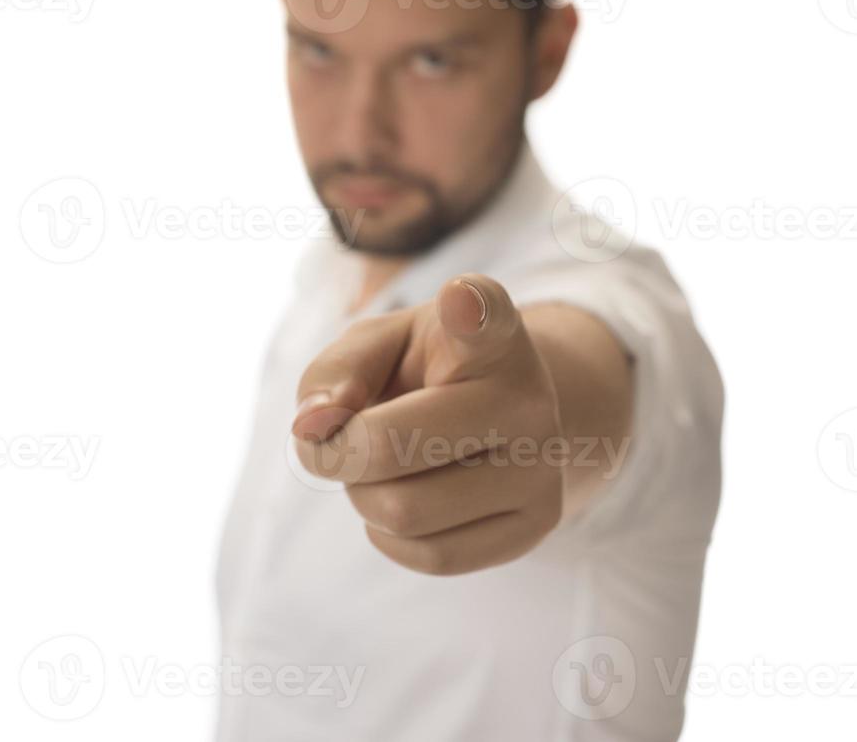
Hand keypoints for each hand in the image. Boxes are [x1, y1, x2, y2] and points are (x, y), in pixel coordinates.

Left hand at [291, 274, 564, 575]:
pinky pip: (432, 558)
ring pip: (404, 513)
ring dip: (364, 498)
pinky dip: (391, 537)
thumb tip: (313, 429)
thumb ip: (335, 372)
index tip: (460, 298)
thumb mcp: (377, 346)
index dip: (467, 309)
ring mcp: (542, 465)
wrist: (498, 417)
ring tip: (382, 470)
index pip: (482, 317)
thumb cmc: (422, 371)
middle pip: (387, 447)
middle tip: (338, 441)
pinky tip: (404, 501)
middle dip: (336, 453)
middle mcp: (529, 394)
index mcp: (488, 332)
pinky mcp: (537, 526)